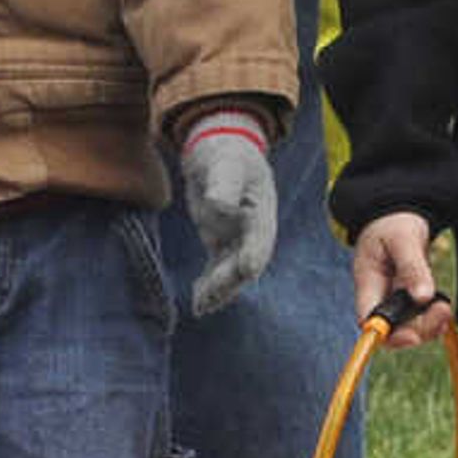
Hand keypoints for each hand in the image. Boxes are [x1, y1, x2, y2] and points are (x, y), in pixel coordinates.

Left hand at [178, 115, 276, 316]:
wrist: (221, 150)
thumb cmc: (227, 154)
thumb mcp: (226, 163)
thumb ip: (225, 183)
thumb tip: (219, 204)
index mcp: (260, 212)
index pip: (260, 239)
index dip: (253, 255)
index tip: (246, 271)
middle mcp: (253, 231)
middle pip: (245, 262)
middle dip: (230, 282)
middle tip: (210, 297)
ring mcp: (237, 238)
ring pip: (231, 271)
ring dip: (219, 291)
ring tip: (201, 307)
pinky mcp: (220, 242)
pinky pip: (218, 269)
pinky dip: (209, 286)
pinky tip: (196, 302)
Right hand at [350, 210, 451, 346]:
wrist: (399, 215)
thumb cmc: (394, 224)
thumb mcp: (403, 239)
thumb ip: (412, 267)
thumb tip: (423, 297)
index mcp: (367, 282)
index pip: (369, 319)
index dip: (386, 335)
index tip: (412, 337)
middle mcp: (379, 296)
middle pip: (392, 331)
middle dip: (419, 329)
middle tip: (442, 311)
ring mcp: (394, 299)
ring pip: (409, 328)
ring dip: (430, 324)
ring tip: (445, 307)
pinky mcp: (409, 298)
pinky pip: (420, 319)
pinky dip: (434, 318)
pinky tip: (443, 307)